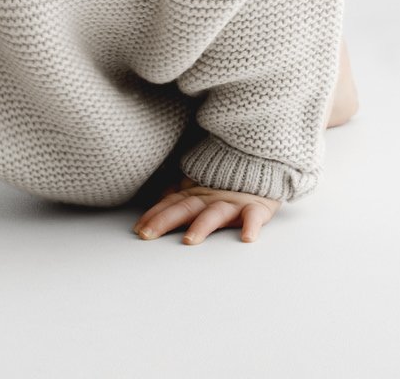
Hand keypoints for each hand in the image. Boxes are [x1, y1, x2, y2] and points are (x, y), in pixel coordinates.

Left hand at [133, 176, 280, 244]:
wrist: (261, 160)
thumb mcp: (199, 185)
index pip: (171, 204)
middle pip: (185, 208)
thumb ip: (178, 193)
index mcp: (196, 193)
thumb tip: (157, 202)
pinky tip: (247, 238)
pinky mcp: (256, 206)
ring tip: (190, 240)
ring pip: (215, 213)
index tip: (137, 229)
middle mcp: (210, 198)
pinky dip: (252, 225)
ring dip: (202, 225)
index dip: (153, 215)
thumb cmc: (227, 180)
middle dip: (165, 220)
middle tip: (148, 235)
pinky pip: (254, 216)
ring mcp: (233, 202)